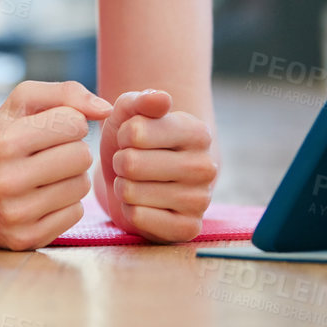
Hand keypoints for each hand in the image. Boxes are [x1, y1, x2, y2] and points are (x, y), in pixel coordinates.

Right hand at [0, 80, 113, 249]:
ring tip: (46, 174)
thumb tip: (106, 109)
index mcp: (3, 142)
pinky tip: (42, 196)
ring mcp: (14, 214)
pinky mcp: (24, 239)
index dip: (69, 122)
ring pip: (81, 186)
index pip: (74, 123)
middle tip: (50, 152)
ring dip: (70, 176)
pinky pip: (75, 213)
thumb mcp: (22, 102)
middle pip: (82, 156)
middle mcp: (5, 180)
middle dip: (72, 149)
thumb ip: (66, 93)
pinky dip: (65, 202)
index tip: (51, 128)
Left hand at [98, 89, 217, 242]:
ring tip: (136, 182)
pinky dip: (129, 210)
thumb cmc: (135, 142)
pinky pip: (138, 218)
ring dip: (123, 187)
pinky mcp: (188, 228)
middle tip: (130, 163)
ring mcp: (201, 200)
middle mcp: (206, 167)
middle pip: (132, 164)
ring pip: (132, 192)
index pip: (136, 131)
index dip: (123, 135)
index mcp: (198, 133)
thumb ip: (141, 101)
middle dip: (120, 162)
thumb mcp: (130, 114)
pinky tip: (142, 203)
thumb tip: (161, 98)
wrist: (143, 180)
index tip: (132, 137)